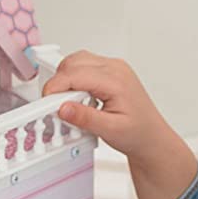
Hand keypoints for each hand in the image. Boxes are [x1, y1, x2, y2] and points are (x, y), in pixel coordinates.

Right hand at [42, 50, 175, 161]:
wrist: (151, 137)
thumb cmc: (138, 133)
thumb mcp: (110, 130)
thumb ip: (85, 118)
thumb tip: (62, 108)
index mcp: (116, 80)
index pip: (75, 74)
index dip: (55, 87)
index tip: (46, 104)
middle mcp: (115, 68)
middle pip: (73, 63)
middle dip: (58, 83)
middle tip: (55, 106)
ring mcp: (113, 67)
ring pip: (76, 61)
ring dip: (65, 80)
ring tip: (68, 103)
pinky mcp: (110, 71)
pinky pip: (84, 66)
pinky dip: (74, 79)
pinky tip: (78, 98)